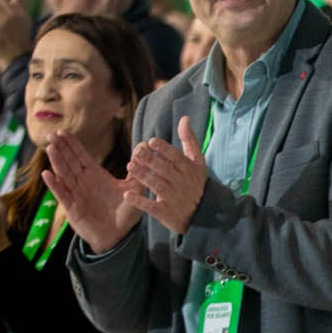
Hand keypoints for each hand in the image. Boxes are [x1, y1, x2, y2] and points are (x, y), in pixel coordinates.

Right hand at [42, 132, 140, 249]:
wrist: (118, 235)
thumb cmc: (124, 212)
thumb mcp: (134, 189)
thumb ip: (137, 171)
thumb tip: (143, 150)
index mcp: (95, 175)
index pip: (81, 156)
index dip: (72, 144)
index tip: (62, 131)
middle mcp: (83, 182)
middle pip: (69, 162)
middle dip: (60, 148)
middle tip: (51, 134)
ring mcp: (76, 194)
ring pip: (64, 174)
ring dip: (57, 162)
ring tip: (50, 148)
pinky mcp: (72, 208)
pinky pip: (62, 194)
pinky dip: (54, 185)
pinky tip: (47, 174)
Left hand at [121, 117, 211, 235]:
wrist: (204, 213)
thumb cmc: (196, 182)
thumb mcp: (197, 161)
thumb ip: (189, 140)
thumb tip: (184, 118)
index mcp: (190, 170)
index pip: (176, 157)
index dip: (164, 149)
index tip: (150, 142)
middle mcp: (182, 183)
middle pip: (165, 170)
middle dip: (150, 160)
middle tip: (136, 151)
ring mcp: (174, 198)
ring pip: (157, 186)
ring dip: (144, 176)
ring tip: (130, 166)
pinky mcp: (166, 212)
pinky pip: (152, 207)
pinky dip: (139, 202)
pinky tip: (127, 195)